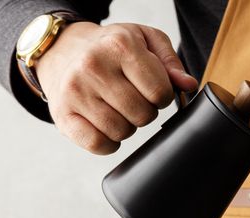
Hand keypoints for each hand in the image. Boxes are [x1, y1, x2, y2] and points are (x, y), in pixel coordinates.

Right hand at [35, 22, 198, 154]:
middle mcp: (94, 66)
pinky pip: (98, 145)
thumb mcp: (144, 40)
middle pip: (143, 116)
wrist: (61, 50)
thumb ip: (170, 62)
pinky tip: (104, 125)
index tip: (151, 89)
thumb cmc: (110, 48)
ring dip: (126, 126)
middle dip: (145, 111)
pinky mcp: (62, 114)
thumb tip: (188, 85)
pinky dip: (108, 143)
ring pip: (122, 132)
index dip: (163, 96)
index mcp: (120, 45)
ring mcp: (75, 91)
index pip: (161, 93)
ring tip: (116, 107)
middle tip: (132, 98)